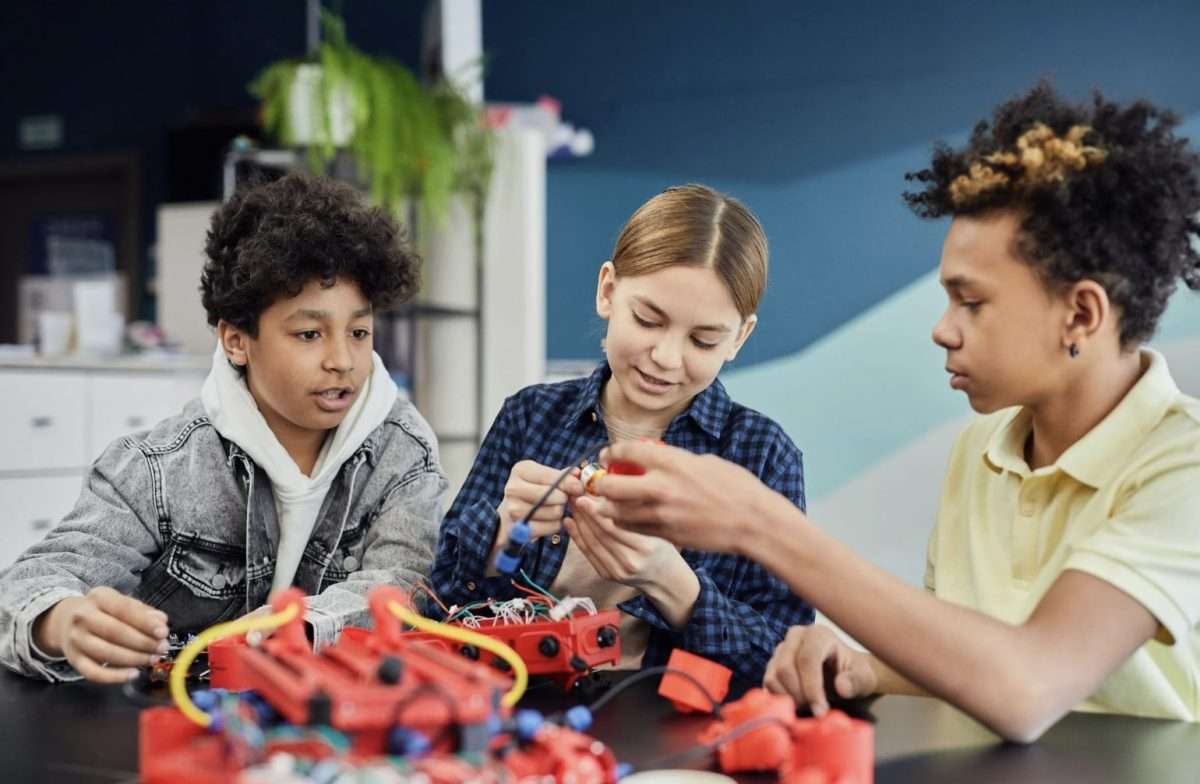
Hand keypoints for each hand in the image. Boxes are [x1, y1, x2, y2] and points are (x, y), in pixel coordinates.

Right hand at [32, 587, 168, 683]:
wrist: (66, 621)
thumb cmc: (103, 611)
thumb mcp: (122, 602)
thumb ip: (143, 611)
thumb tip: (161, 622)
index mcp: (99, 597)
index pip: (123, 609)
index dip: (145, 622)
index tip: (163, 632)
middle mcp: (83, 617)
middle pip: (115, 632)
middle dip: (143, 642)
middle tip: (162, 648)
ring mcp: (76, 640)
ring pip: (106, 653)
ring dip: (134, 659)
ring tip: (152, 659)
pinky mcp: (73, 660)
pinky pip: (93, 673)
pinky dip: (115, 677)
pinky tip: (133, 674)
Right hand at [495, 460, 582, 542]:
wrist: (507, 516)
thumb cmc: (531, 492)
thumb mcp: (543, 478)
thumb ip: (562, 476)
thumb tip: (577, 474)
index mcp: (521, 470)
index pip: (552, 477)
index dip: (570, 483)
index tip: (579, 488)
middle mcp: (513, 488)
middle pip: (555, 496)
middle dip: (563, 499)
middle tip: (562, 500)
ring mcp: (514, 510)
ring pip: (555, 512)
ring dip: (559, 513)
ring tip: (553, 509)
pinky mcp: (519, 529)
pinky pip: (552, 527)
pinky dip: (555, 525)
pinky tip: (548, 521)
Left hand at [565, 495, 687, 588]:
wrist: (666, 579)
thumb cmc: (664, 548)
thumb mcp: (658, 528)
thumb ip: (636, 516)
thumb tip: (610, 494)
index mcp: (645, 547)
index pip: (614, 527)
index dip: (596, 511)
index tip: (584, 496)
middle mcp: (630, 561)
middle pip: (600, 535)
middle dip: (584, 514)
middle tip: (574, 496)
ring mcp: (617, 571)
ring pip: (592, 544)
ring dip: (579, 524)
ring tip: (572, 506)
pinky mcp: (607, 575)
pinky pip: (589, 554)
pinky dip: (577, 538)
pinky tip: (570, 523)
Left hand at [590, 441, 771, 553]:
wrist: (753, 521)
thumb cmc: (736, 487)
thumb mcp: (705, 461)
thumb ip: (676, 460)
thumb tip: (657, 460)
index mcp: (672, 461)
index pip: (627, 451)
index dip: (612, 453)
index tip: (608, 456)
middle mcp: (661, 486)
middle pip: (612, 485)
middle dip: (601, 483)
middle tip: (600, 482)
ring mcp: (661, 513)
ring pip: (617, 512)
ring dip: (608, 506)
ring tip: (607, 503)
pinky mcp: (666, 534)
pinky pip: (633, 529)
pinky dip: (624, 523)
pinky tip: (624, 518)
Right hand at [763, 624, 877, 715]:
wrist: (843, 672)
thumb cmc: (854, 673)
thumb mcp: (863, 678)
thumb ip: (855, 682)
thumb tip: (841, 686)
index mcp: (818, 634)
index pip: (807, 659)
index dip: (812, 688)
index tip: (821, 711)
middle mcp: (796, 636)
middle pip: (786, 668)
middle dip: (800, 695)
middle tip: (816, 710)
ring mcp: (781, 649)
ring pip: (773, 676)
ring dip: (789, 698)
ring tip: (809, 705)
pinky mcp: (772, 663)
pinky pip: (767, 683)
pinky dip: (780, 698)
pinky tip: (798, 703)